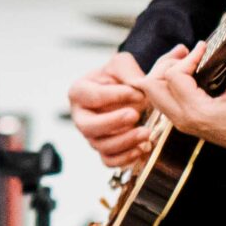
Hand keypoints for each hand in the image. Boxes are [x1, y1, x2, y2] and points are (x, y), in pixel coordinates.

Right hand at [69, 51, 151, 167]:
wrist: (126, 91)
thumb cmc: (118, 76)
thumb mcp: (121, 64)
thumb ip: (127, 70)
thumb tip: (137, 89)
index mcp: (79, 93)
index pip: (92, 96)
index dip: (115, 96)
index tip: (138, 93)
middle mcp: (81, 117)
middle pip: (88, 127)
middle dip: (112, 123)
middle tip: (134, 115)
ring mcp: (92, 135)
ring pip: (101, 146)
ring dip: (125, 142)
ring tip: (146, 133)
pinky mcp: (105, 149)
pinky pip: (110, 161)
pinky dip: (126, 158)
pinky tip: (143, 148)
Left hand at [137, 38, 225, 164]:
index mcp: (198, 113)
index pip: (174, 77)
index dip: (188, 58)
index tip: (205, 48)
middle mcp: (183, 119)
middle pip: (151, 85)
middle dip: (165, 63)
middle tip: (187, 52)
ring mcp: (180, 121)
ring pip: (152, 91)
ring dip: (164, 70)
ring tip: (186, 56)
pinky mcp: (182, 119)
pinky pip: (161, 96)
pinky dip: (167, 80)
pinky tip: (187, 68)